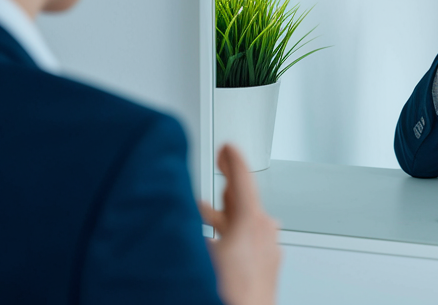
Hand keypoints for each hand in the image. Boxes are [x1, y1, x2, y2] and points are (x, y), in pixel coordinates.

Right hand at [199, 144, 282, 304]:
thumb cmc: (231, 294)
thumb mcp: (199, 252)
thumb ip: (186, 228)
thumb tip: (169, 215)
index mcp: (252, 221)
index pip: (243, 178)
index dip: (233, 158)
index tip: (228, 147)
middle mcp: (264, 232)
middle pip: (244, 198)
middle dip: (227, 183)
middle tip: (221, 166)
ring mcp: (268, 251)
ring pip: (246, 221)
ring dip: (226, 211)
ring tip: (206, 207)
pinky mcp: (266, 267)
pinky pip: (249, 240)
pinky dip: (233, 232)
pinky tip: (218, 241)